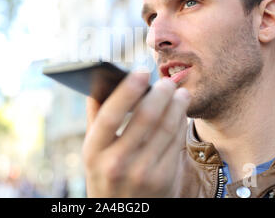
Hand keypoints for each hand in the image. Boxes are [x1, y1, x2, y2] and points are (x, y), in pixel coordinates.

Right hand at [82, 71, 190, 196]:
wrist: (122, 213)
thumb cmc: (105, 174)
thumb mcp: (93, 151)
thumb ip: (96, 118)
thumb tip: (101, 81)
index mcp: (94, 151)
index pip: (111, 115)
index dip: (127, 90)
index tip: (141, 71)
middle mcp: (116, 163)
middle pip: (145, 118)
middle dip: (161, 93)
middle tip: (168, 81)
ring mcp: (142, 173)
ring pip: (167, 128)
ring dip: (177, 105)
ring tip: (180, 92)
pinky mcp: (164, 179)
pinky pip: (177, 143)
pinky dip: (181, 123)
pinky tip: (181, 113)